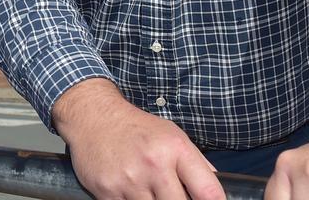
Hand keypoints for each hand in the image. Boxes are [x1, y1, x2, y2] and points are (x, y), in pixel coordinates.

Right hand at [53, 79, 224, 199]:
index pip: (209, 192)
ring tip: (148, 190)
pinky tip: (130, 191)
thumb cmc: (135, 127)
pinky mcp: (108, 191)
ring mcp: (129, 180)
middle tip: (171, 194)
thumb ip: (196, 164)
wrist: (93, 116)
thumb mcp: (172, 135)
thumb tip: (216, 194)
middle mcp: (154, 164)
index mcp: (175, 149)